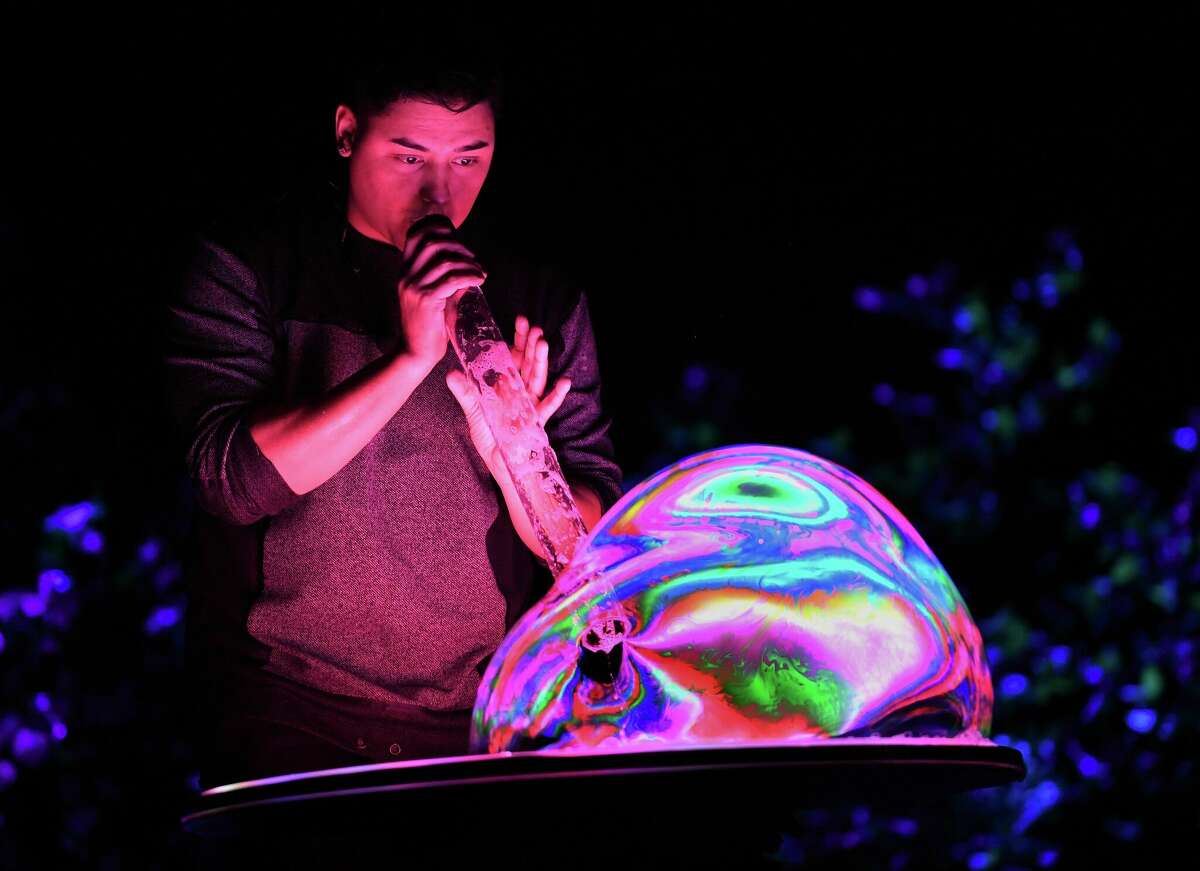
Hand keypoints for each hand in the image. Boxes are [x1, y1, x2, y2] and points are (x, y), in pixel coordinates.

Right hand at [397, 214, 486, 368]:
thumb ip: (447, 279)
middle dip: (459, 245)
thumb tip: (468, 266)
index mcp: (405, 270)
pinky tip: (480, 280)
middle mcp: (406, 275)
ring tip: (480, 272)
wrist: (416, 353)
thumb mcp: (435, 296)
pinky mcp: (426, 300)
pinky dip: (470, 275)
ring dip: (469, 262)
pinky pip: (452, 279)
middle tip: (474, 259)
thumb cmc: (428, 326)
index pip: (416, 233)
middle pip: (432, 241)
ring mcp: (414, 287)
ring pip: (445, 260)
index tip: (458, 237)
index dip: (438, 227)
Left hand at [446, 314, 571, 484]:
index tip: (520, 322)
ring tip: (543, 344)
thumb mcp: (474, 415)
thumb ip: (466, 394)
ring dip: (541, 362)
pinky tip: (564, 383)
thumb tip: (451, 374)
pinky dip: (556, 396)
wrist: (502, 465)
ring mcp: (531, 405)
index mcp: (507, 387)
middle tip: (533, 327)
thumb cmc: (491, 438)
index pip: (514, 358)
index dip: (518, 340)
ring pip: (537, 379)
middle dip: (531, 345)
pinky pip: (548, 407)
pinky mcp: (537, 421)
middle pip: (528, 364)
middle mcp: (521, 392)